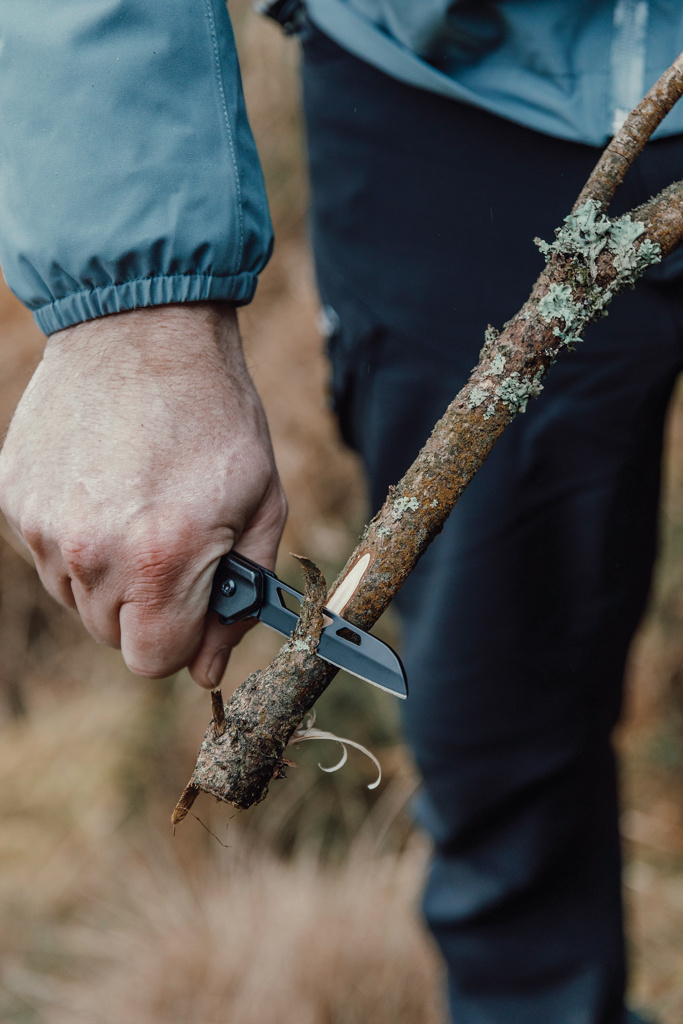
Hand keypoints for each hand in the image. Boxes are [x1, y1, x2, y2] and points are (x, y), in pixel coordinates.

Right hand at [0, 303, 286, 687]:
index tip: (196, 605)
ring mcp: (42, 526)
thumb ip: (241, 598)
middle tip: (173, 542)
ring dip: (109, 574)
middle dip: (150, 607)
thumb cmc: (216, 416)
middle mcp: (90, 554)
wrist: (142, 330)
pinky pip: (48, 552)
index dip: (182, 641)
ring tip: (137, 505)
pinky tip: (102, 485)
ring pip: (76, 598)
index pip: (153, 661)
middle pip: (113, 636)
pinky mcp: (13, 499)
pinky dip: (76, 537)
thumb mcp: (262, 504)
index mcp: (160, 561)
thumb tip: (210, 667)